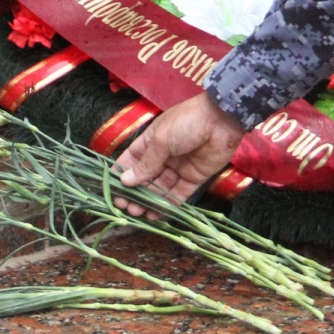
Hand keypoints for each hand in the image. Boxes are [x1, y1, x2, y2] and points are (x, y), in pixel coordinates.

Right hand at [115, 93, 244, 214]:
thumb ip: (146, 163)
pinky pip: (178, 193)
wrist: (222, 119)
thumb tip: (126, 181)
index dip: (121, 175)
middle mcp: (163, 155)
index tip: (111, 191)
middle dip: (135, 192)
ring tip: (138, 213)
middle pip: (145, 177)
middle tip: (125, 208)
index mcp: (151, 141)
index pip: (131, 160)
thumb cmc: (186, 122)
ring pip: (160, 188)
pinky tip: (157, 214)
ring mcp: (179, 167)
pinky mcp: (194, 177)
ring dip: (149, 200)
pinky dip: (168, 204)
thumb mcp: (161, 140)